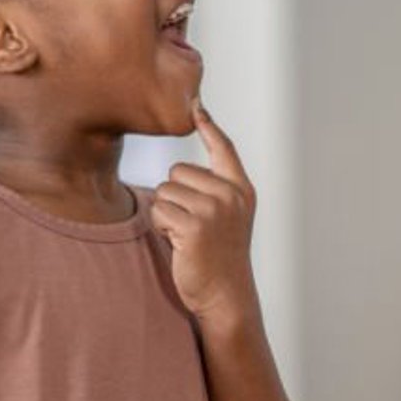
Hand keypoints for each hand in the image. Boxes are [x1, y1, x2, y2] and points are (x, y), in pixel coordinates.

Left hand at [152, 101, 259, 326]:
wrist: (226, 295)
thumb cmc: (219, 257)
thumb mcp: (227, 218)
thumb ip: (213, 190)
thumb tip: (180, 172)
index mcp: (241, 190)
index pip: (224, 148)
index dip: (209, 126)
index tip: (196, 105)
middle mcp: (231, 195)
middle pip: (178, 172)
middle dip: (175, 197)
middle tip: (191, 227)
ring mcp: (214, 210)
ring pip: (165, 192)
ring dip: (166, 214)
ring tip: (185, 237)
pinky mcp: (194, 226)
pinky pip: (159, 210)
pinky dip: (161, 227)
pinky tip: (179, 244)